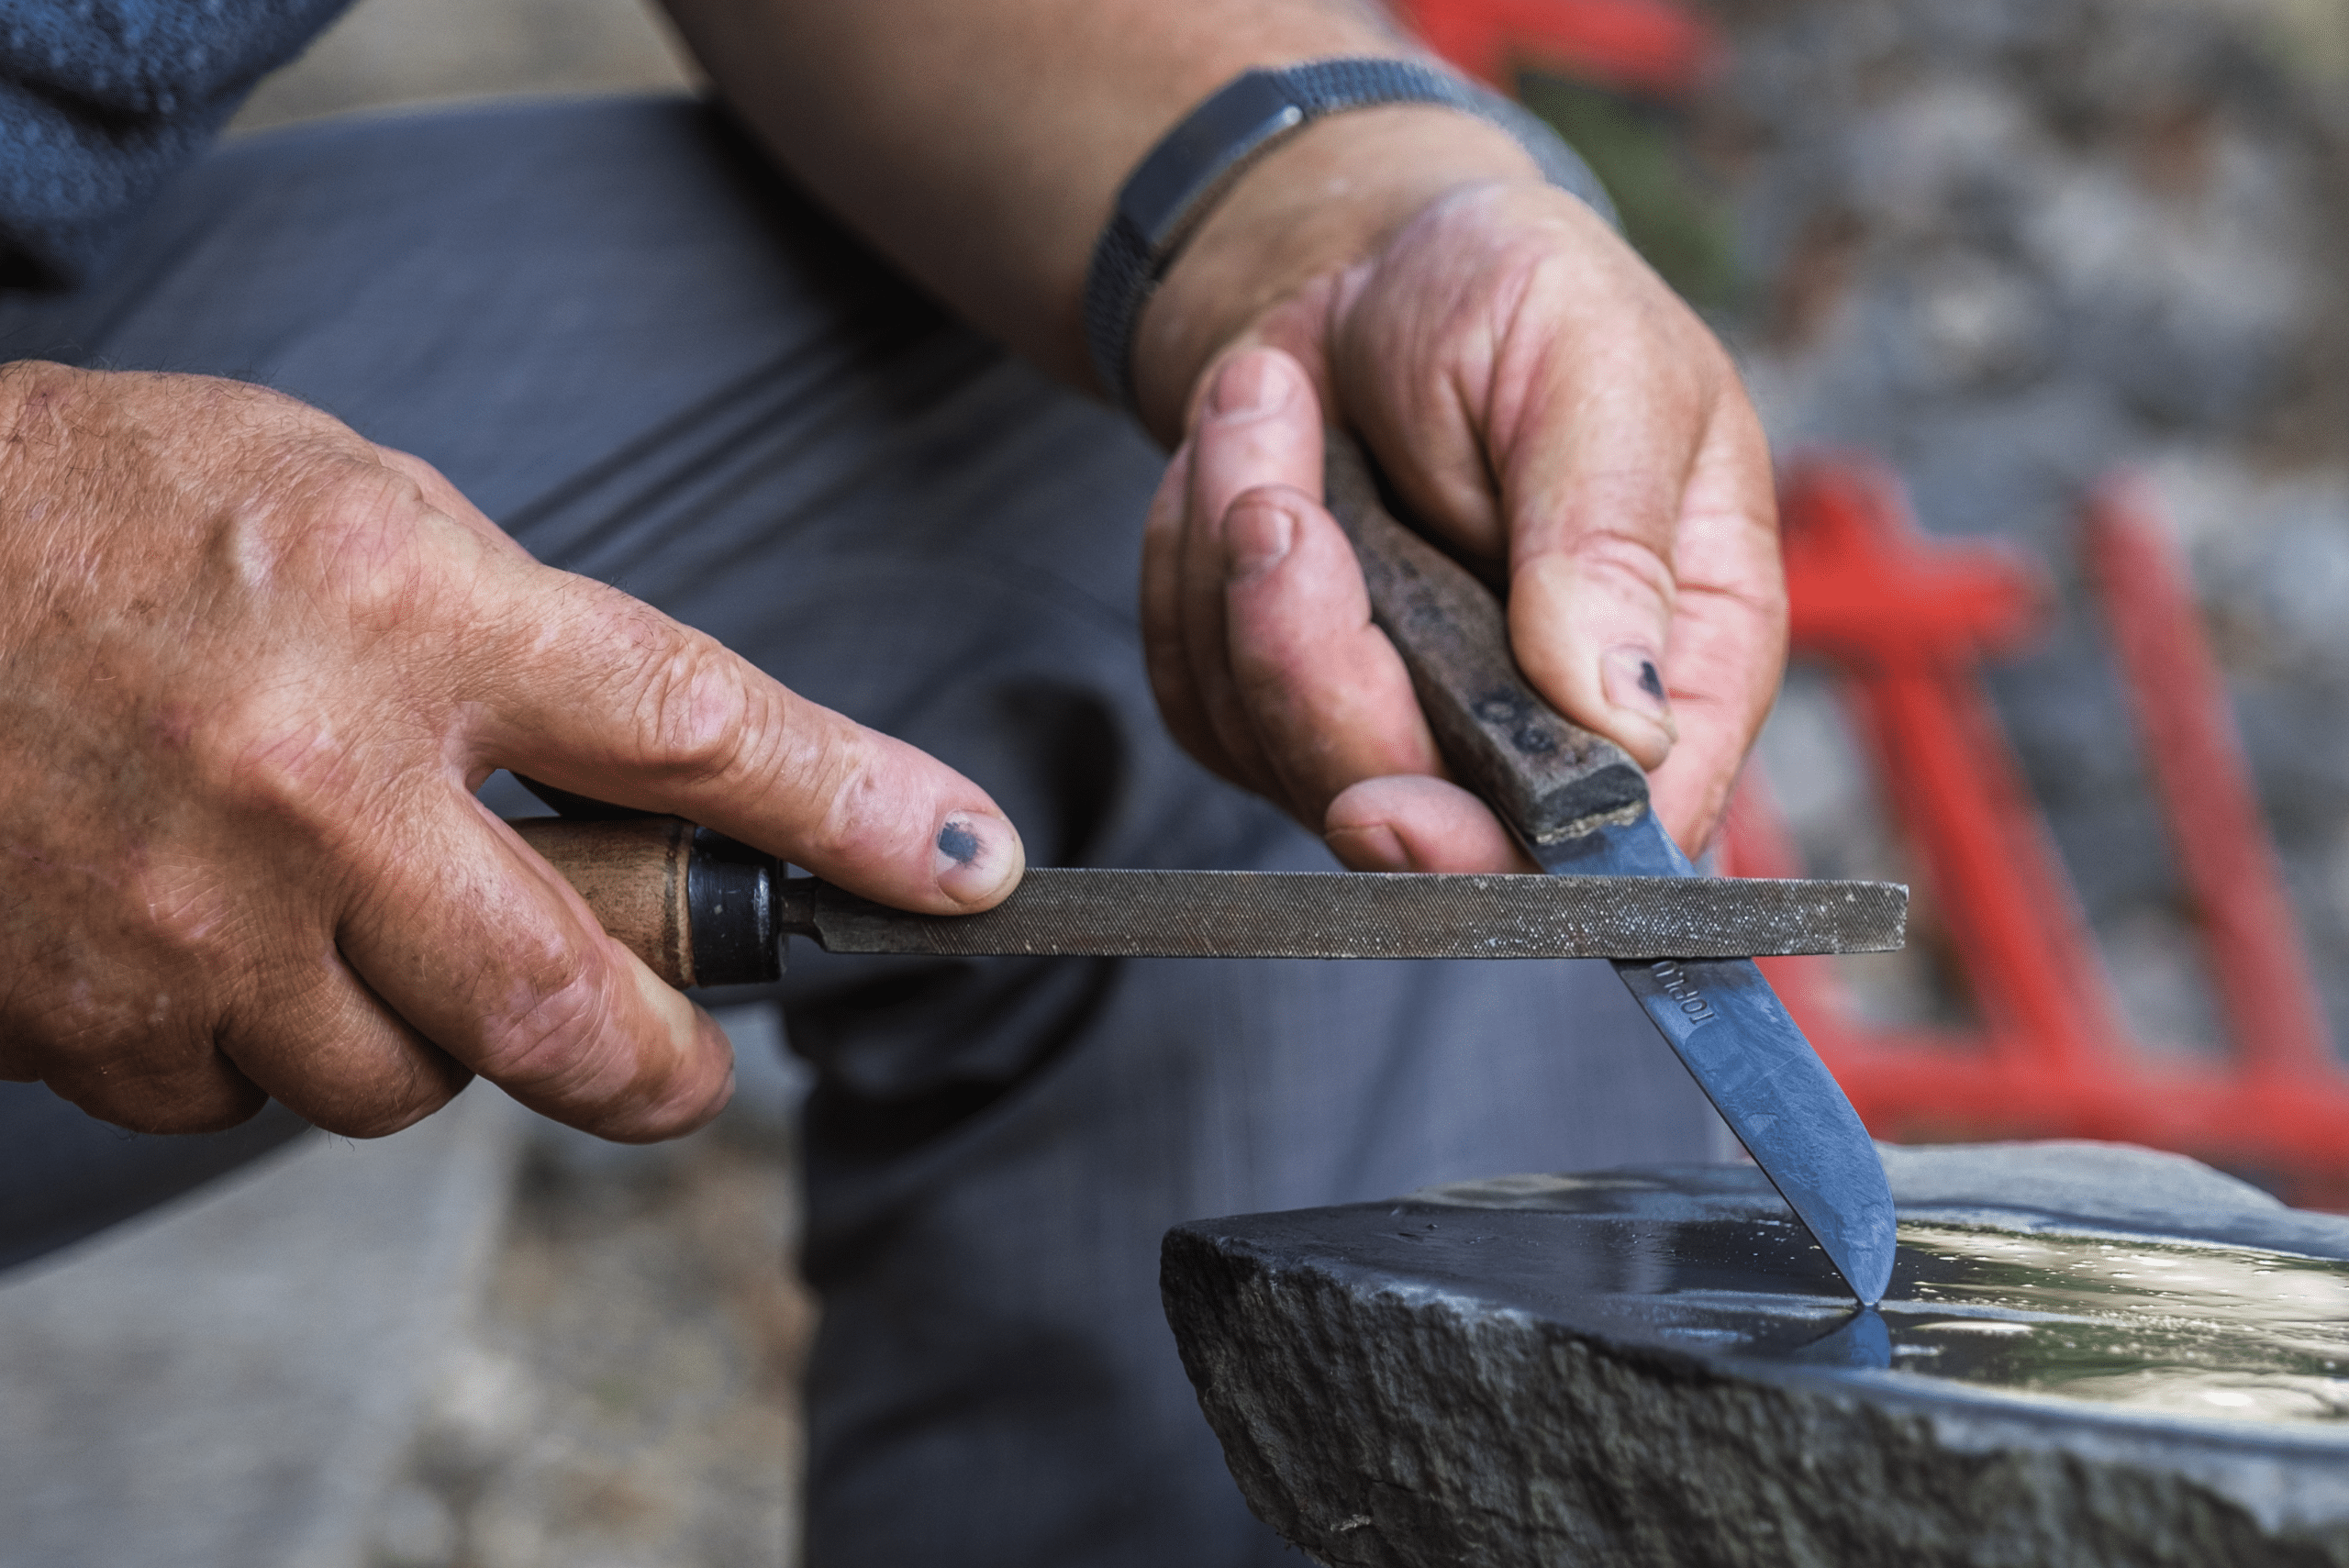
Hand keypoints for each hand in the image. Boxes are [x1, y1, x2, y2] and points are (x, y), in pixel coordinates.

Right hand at [0, 364, 1021, 1139]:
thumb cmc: (128, 512)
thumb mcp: (366, 512)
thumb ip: (518, 649)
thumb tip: (663, 783)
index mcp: (410, 609)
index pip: (697, 728)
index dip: (859, 812)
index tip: (968, 869)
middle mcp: (313, 775)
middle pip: (569, 1000)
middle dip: (656, 1065)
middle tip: (678, 1064)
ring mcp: (188, 911)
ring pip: (402, 1078)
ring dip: (421, 1031)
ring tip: (353, 920)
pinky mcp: (82, 1011)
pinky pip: (245, 1095)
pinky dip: (264, 1043)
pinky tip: (215, 935)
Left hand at [1137, 123, 1782, 870]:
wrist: (1364, 256)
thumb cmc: (1511, 291)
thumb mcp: (1594, 360)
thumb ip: (1609, 537)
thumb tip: (1624, 720)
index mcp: (1682, 660)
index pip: (1620, 838)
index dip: (1501, 858)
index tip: (1387, 803)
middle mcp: (1549, 725)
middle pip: (1419, 825)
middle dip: (1312, 669)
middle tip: (1272, 503)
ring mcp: (1408, 727)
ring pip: (1281, 753)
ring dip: (1233, 570)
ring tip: (1265, 406)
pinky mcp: (1287, 705)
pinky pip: (1201, 699)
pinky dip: (1187, 571)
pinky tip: (1240, 457)